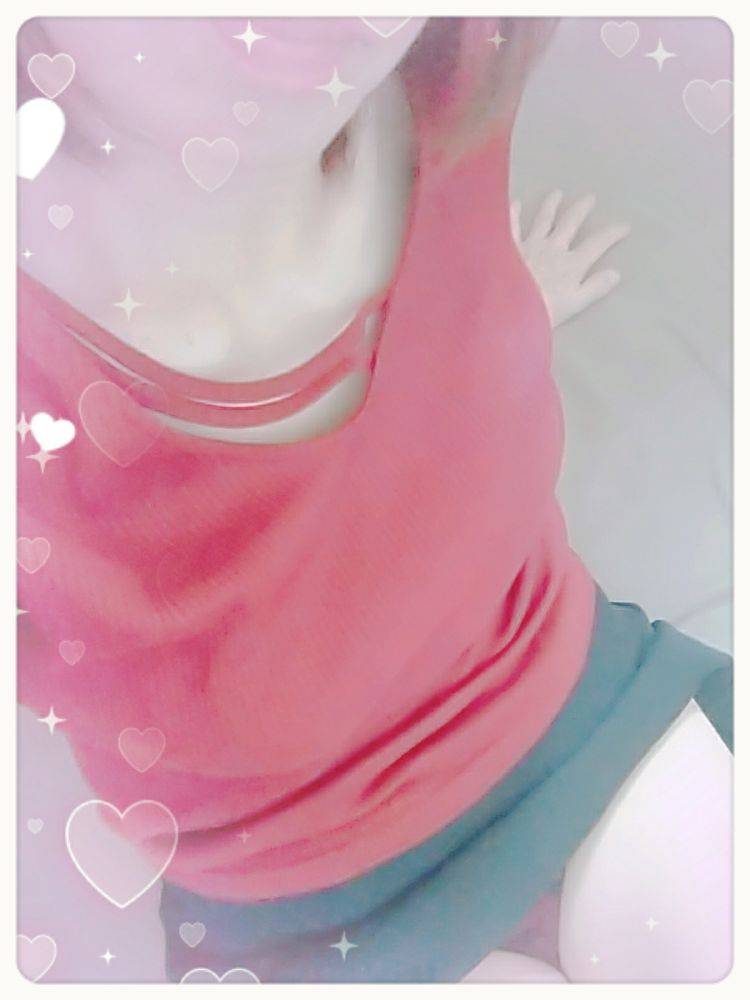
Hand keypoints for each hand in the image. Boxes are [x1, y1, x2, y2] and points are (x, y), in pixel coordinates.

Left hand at [510, 191, 630, 328]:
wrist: (510, 310)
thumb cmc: (544, 311)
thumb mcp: (575, 303)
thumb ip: (595, 287)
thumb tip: (616, 273)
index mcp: (572, 264)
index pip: (597, 243)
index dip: (612, 233)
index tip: (625, 225)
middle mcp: (553, 248)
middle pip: (570, 223)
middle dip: (581, 209)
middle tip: (589, 197)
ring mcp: (531, 245)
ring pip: (543, 219)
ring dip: (551, 205)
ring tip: (557, 193)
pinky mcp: (510, 248)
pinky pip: (512, 227)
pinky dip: (513, 214)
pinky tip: (516, 203)